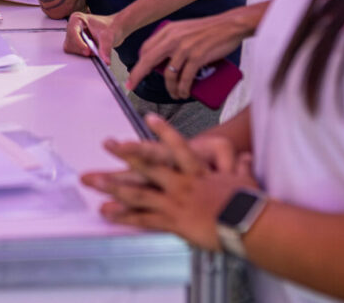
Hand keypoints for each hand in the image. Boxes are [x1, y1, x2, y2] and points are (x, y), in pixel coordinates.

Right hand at [64, 12, 125, 64]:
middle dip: (81, 49)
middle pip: (70, 42)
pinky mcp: (75, 43)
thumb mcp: (109, 36)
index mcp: (77, 19)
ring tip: (94, 50)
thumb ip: (105, 48)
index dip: (79, 43)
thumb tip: (105, 61)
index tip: (88, 51)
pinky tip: (91, 51)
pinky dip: (82, 54)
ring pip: (70, 49)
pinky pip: (74, 52)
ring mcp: (73, 35)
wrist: (115, 29)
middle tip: (93, 51)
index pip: (72, 32)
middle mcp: (73, 26)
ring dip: (82, 52)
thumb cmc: (111, 27)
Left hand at [81, 115, 258, 249]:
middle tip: (106, 144)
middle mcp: (182, 182)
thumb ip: (240, 167)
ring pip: (139, 192)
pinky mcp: (173, 222)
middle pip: (149, 164)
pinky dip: (125, 216)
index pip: (178, 146)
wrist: (248, 224)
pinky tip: (107, 213)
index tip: (148, 118)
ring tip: (92, 181)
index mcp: (198, 170)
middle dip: (126, 154)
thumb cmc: (250, 204)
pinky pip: (144, 219)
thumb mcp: (245, 181)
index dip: (163, 131)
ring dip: (114, 186)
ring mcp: (175, 202)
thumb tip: (245, 157)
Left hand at [127, 8, 252, 98]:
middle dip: (138, 75)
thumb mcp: (185, 29)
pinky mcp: (197, 57)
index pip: (146, 49)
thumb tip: (163, 58)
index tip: (133, 75)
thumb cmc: (210, 29)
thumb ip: (173, 39)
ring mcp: (185, 48)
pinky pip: (185, 78)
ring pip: (169, 74)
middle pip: (149, 60)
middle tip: (132, 86)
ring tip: (175, 94)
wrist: (231, 25)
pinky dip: (183, 89)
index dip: (138, 64)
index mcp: (169, 30)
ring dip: (170, 88)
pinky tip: (184, 93)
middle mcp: (173, 38)